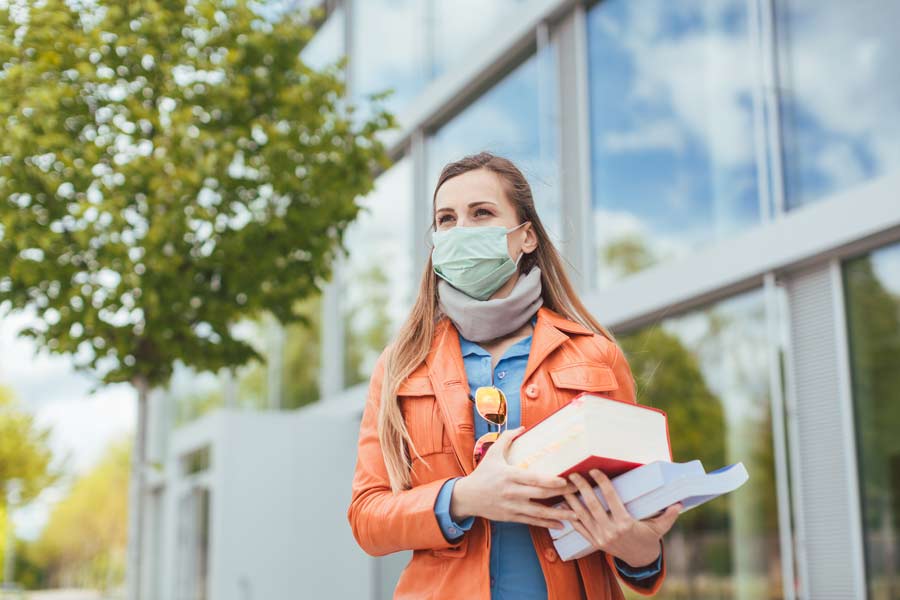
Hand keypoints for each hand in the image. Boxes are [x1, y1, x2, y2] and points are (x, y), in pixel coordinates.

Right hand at [451, 426, 581, 528]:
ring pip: (539, 512)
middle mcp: (512, 492)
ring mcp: (513, 506)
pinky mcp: (512, 517)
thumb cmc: (482, 473)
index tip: (566, 480)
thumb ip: (507, 438)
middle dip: (561, 493)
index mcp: (510, 475)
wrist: (467, 497)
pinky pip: (532, 521)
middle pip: (541, 494)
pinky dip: (547, 524)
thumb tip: (523, 427)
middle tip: (578, 490)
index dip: (551, 481)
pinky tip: (561, 525)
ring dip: (559, 513)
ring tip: (576, 514)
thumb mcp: (493, 454)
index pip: (534, 479)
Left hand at [563, 469, 680, 566]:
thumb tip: (679, 503)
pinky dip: (571, 516)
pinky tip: (564, 505)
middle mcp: (611, 531)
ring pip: (582, 516)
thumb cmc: (649, 539)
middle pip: (593, 505)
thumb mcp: (659, 528)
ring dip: (572, 501)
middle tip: (573, 474)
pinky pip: (580, 528)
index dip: (602, 482)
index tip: (594, 470)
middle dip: (582, 488)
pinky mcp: (594, 542)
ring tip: (564, 486)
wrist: (640, 561)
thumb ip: (668, 516)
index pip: (611, 498)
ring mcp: (600, 538)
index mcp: (626, 524)